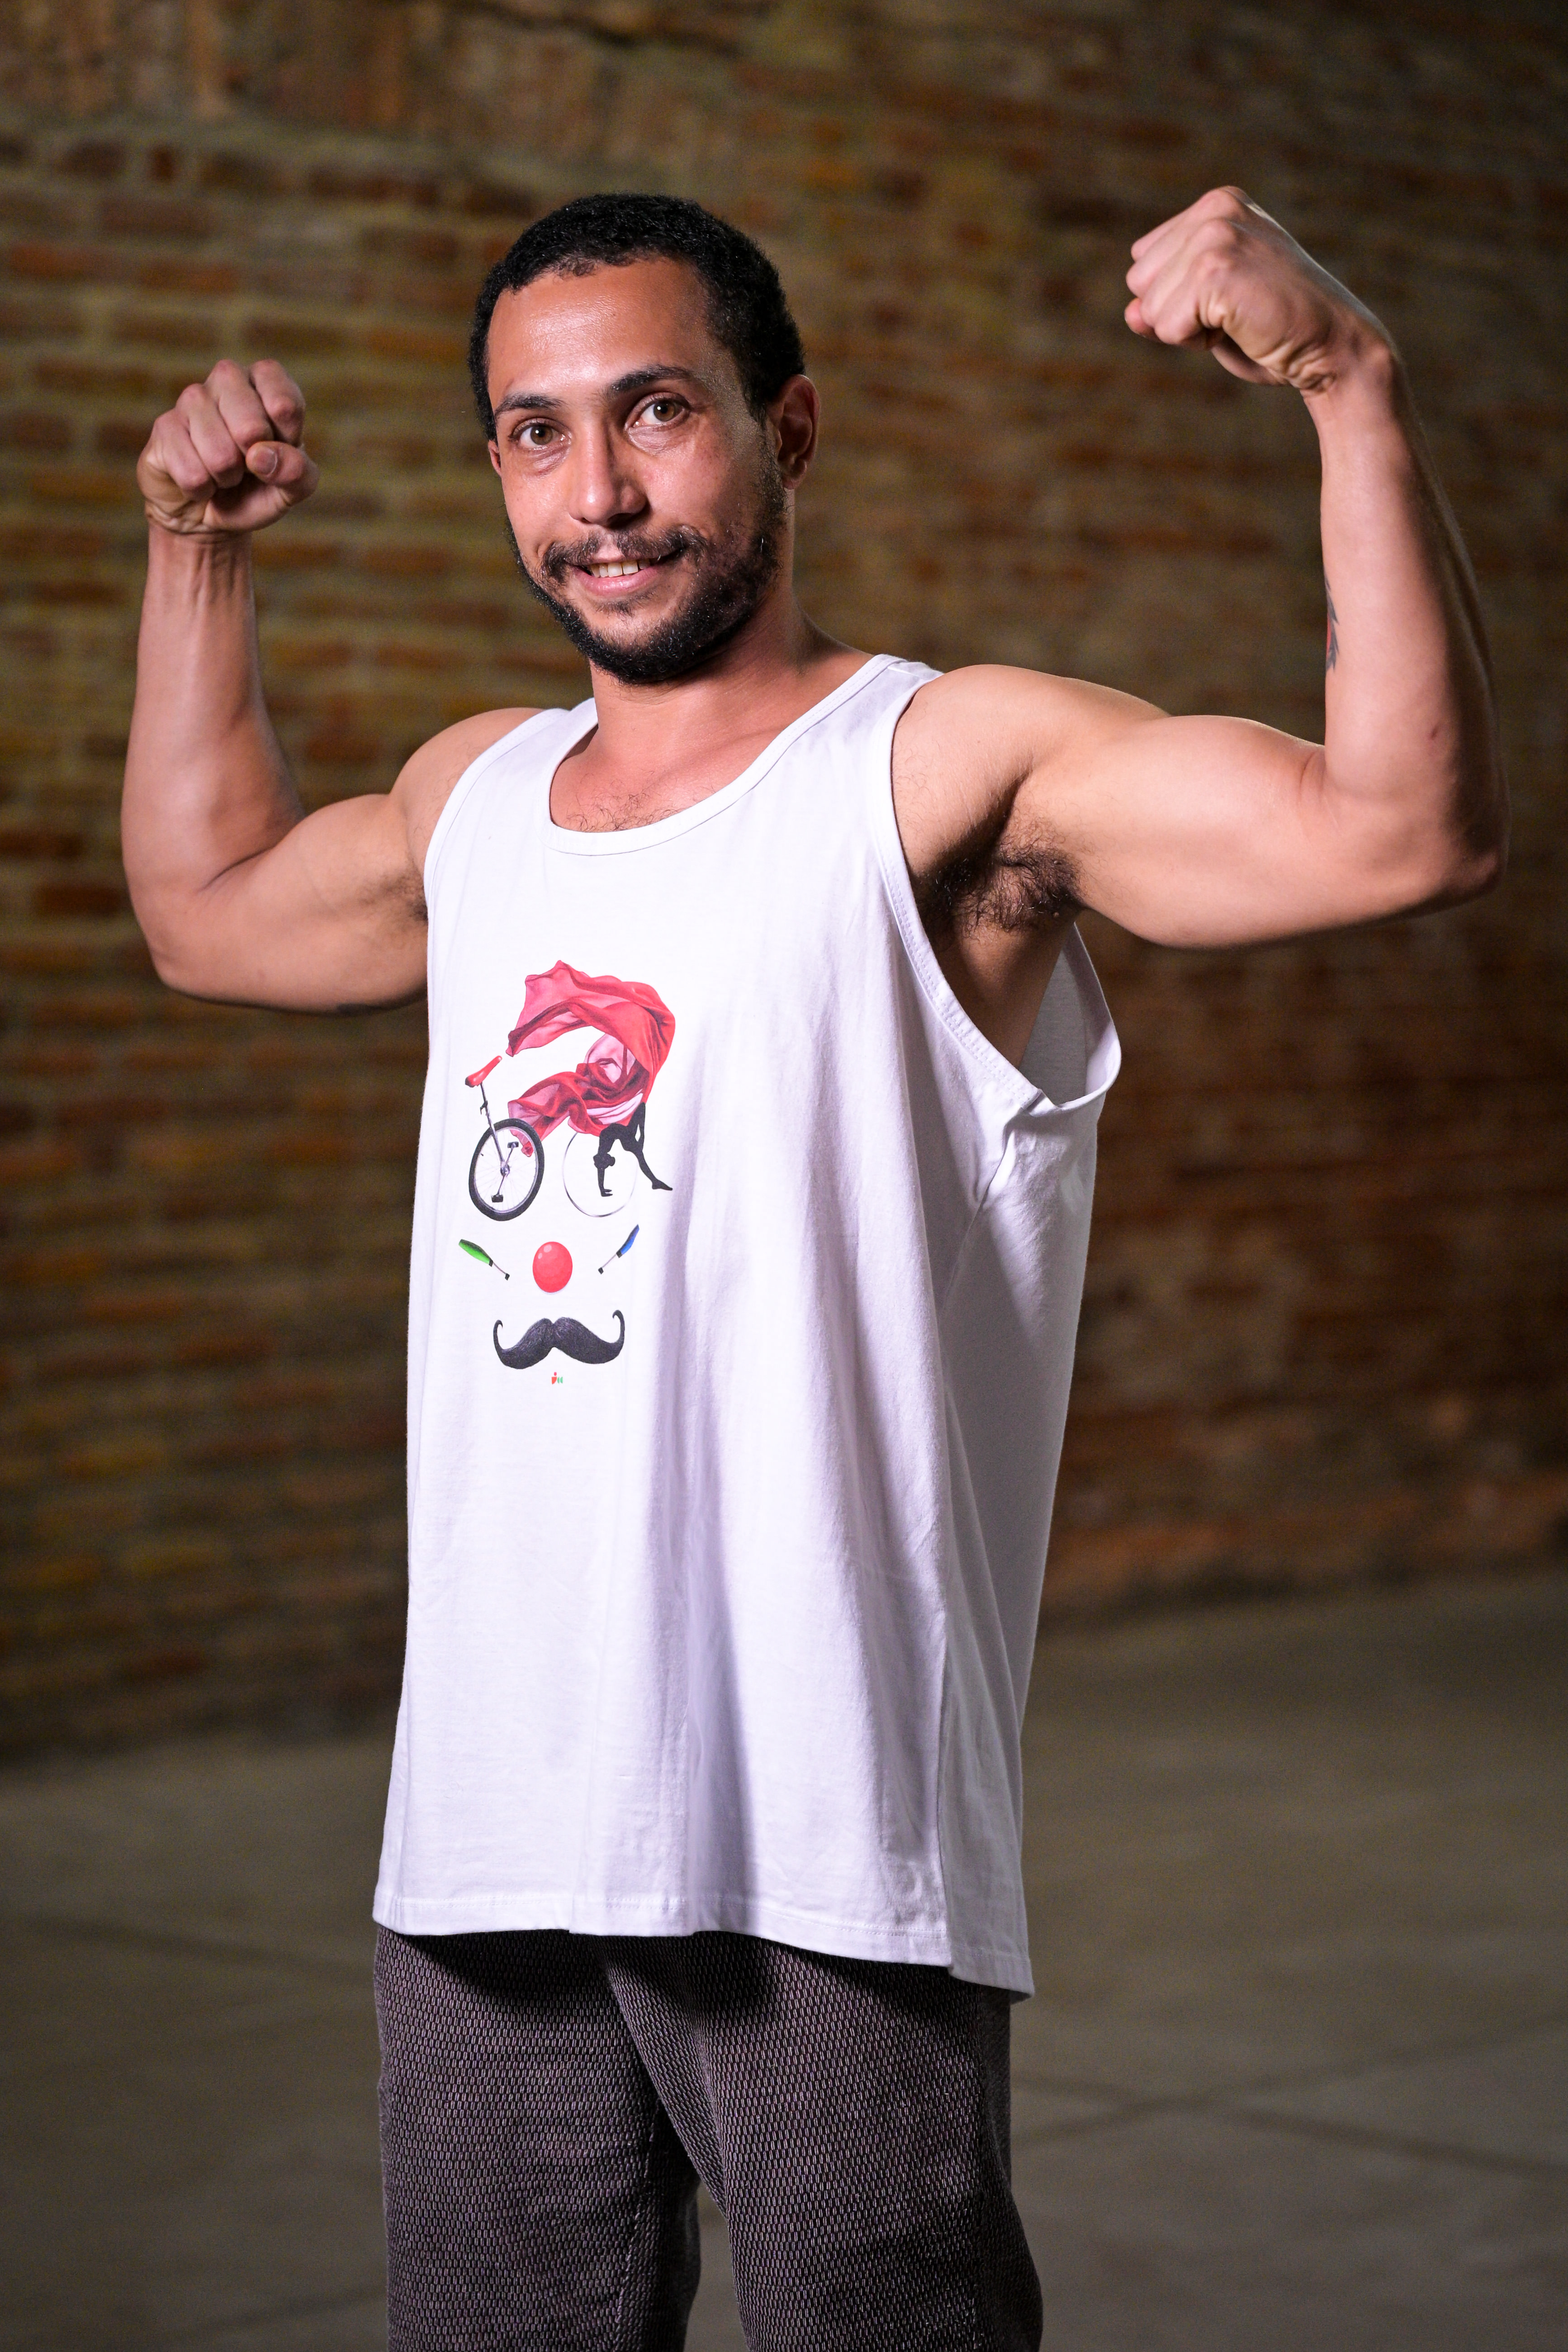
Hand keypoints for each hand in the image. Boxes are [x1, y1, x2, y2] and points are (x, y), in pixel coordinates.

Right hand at [137, 359, 318, 536]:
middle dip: (253, 464)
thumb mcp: (290, 488)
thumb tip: (262, 456)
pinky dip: (201, 490)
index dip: (286, 439)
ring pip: (221, 455)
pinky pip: (193, 473)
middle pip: (252, 429)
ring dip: (226, 479)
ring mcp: (192, 399)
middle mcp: (227, 380)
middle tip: (246, 466)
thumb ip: (297, 473)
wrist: (208, 514)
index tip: (279, 448)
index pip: (285, 402)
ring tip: (222, 474)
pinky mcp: (164, 426)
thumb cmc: (255, 489)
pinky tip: (198, 481)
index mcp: (264, 383)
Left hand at [1125, 188, 1390, 396]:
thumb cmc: (1277, 332)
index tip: (1229, 300)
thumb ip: (1165, 305)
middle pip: (1139, 281)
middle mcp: (1215, 209)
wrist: (1332, 345)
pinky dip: (1196, 342)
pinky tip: (1240, 328)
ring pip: (1149, 306)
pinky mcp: (1214, 268)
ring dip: (1187, 330)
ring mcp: (1215, 234)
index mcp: (1217, 205)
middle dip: (1176, 312)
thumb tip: (1129, 313)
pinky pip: (1166, 325)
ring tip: (1241, 319)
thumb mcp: (1212, 311)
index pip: (1145, 261)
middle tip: (1235, 313)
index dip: (1179, 298)